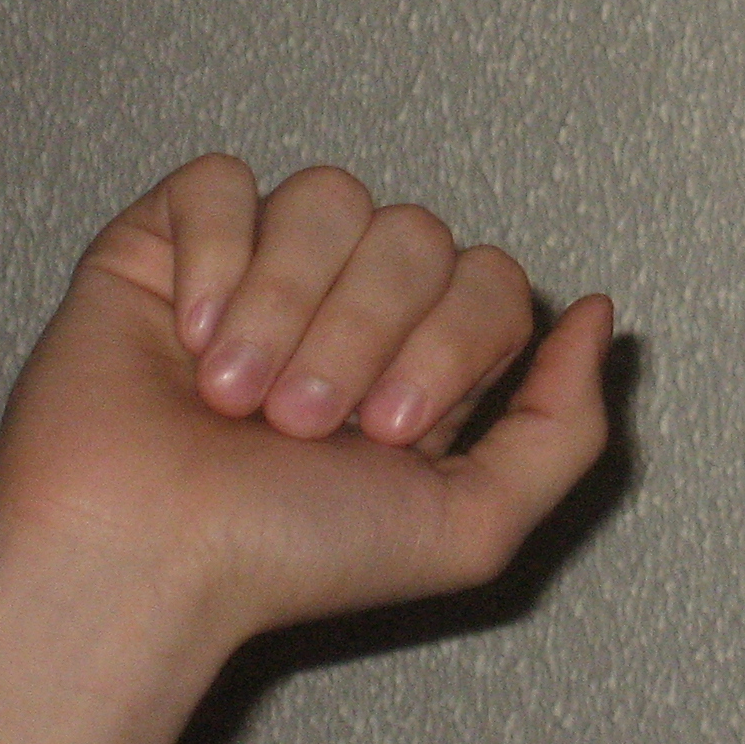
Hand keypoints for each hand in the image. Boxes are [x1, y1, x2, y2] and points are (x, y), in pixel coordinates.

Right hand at [0, 153, 613, 644]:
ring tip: (236, 394)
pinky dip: (213, 255)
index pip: (489, 275)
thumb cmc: (286, 560)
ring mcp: (259, 261)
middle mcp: (348, 299)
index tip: (387, 431)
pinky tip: (188, 333)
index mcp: (423, 355)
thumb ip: (564, 424)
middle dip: (362, 334)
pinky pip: (221, 181)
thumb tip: (600, 314)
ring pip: (328, 196)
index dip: (448, 342)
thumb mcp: (473, 524)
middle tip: (299, 423)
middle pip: (414, 231)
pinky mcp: (167, 240)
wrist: (144, 561)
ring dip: (286, 305)